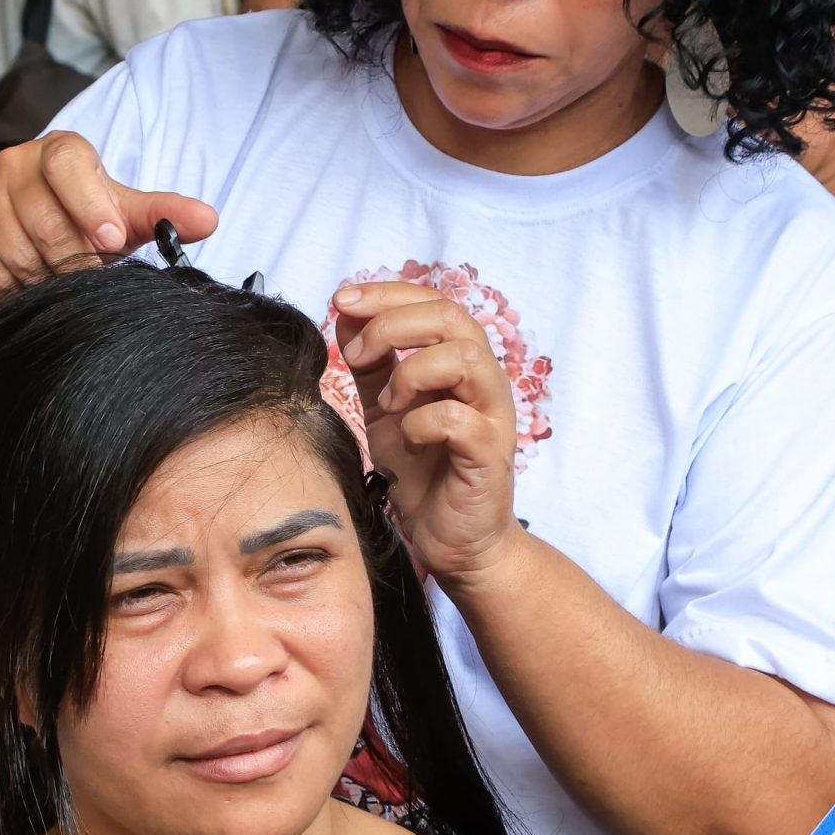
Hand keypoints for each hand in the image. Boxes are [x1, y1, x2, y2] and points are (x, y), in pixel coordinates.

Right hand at [0, 131, 217, 298]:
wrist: (20, 246)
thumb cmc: (82, 224)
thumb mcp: (124, 216)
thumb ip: (164, 215)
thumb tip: (209, 219)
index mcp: (60, 152)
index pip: (68, 163)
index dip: (90, 203)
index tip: (113, 240)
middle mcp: (16, 164)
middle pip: (47, 220)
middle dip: (75, 258)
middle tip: (89, 273)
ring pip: (19, 249)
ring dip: (46, 275)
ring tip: (58, 275)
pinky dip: (15, 284)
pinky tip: (27, 280)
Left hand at [331, 281, 519, 581]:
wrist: (452, 541)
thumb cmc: (424, 474)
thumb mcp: (385, 409)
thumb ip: (372, 364)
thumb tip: (345, 314)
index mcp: (459, 362)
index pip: (432, 302)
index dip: (387, 293)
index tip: (342, 300)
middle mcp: (484, 380)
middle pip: (451, 316)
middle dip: (392, 323)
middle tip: (355, 354)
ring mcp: (492, 415)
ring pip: (464, 357)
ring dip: (411, 373)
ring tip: (389, 405)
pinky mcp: (490, 454)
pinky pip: (458, 419)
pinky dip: (422, 422)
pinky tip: (407, 440)